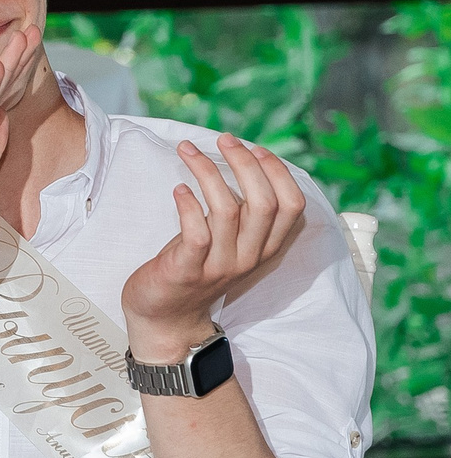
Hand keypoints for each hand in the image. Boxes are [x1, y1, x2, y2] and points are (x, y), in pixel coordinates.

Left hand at [122, 134, 305, 360]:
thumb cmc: (193, 266)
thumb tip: (241, 162)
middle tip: (224, 139)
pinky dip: (188, 206)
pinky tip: (178, 188)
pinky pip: (197, 234)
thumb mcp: (227, 240)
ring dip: (208, 173)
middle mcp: (249, 256)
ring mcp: (220, 265)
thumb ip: (240, 213)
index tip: (255, 148)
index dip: (278, 173)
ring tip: (188, 150)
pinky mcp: (187, 271)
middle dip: (246, 164)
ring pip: (229, 211)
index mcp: (264, 247)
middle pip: (264, 203)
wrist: (165, 318)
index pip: (292, 206)